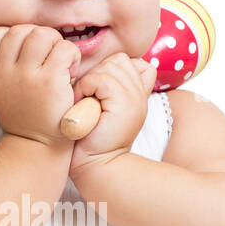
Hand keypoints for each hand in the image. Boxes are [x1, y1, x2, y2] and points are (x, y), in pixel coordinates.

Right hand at [0, 25, 81, 147]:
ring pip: (42, 34)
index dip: (13, 38)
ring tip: (61, 62)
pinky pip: (64, 49)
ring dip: (56, 43)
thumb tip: (18, 38)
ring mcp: (27, 76)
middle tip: (49, 58)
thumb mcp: (2, 91)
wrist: (37, 147)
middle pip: (21, 30)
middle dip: (39, 38)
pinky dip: (72, 55)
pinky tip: (71, 71)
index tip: (26, 55)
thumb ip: (4, 66)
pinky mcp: (50, 81)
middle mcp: (5, 72)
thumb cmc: (26, 117)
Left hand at [67, 54, 155, 180]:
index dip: (113, 70)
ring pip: (110, 67)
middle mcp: (141, 95)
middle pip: (120, 61)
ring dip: (90, 81)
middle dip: (98, 74)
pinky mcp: (124, 104)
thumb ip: (109, 88)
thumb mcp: (104, 107)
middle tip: (88, 98)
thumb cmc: (92, 137)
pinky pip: (101, 80)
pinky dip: (87, 88)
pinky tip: (84, 105)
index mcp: (139, 94)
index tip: (99, 92)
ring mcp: (135, 99)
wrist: (95, 164)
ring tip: (86, 102)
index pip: (134, 62)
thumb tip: (101, 68)